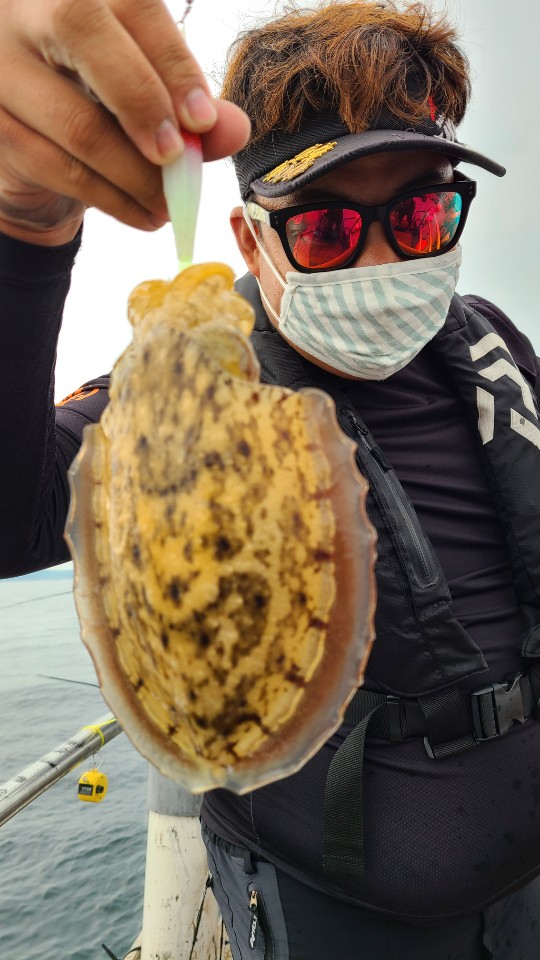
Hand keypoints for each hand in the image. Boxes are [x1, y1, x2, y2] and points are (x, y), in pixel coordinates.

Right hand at [0, 0, 249, 244]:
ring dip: (137, 175)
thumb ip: (193, 112)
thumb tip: (234, 129)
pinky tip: (144, 215)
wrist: (38, 159)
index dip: (172, 61)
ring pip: (77, 120)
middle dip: (143, 101)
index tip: (203, 120)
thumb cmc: (102, 112)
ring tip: (169, 204)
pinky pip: (62, 169)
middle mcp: (26, 10)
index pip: (131, 4)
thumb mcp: (152, 103)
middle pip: (81, 30)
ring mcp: (1, 66)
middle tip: (177, 157)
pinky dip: (115, 201)